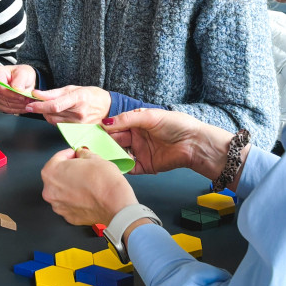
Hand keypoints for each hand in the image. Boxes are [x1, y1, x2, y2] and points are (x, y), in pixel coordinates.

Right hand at [0, 65, 36, 113]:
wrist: (22, 79)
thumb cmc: (21, 74)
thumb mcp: (24, 72)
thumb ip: (20, 80)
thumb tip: (17, 90)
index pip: (0, 88)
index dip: (12, 94)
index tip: (22, 96)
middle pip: (2, 97)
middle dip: (17, 100)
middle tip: (27, 99)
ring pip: (4, 104)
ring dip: (17, 105)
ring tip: (26, 102)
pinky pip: (5, 109)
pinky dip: (15, 109)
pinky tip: (22, 105)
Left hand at [26, 86, 110, 123]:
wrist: (108, 108)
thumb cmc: (91, 96)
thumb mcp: (73, 89)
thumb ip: (53, 93)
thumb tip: (36, 94)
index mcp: (78, 99)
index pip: (54, 105)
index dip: (39, 106)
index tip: (30, 105)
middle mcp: (79, 113)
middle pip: (52, 114)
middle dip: (41, 109)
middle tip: (41, 103)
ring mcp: (79, 124)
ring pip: (53, 121)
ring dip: (48, 114)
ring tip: (54, 107)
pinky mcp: (78, 130)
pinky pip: (60, 126)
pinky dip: (56, 120)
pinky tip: (61, 114)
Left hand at [41, 147, 137, 225]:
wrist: (116, 205)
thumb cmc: (105, 183)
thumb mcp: (94, 158)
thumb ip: (83, 154)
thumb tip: (82, 155)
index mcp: (52, 173)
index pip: (57, 158)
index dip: (69, 154)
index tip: (76, 155)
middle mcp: (50, 191)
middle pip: (57, 176)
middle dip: (69, 171)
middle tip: (82, 168)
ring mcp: (58, 206)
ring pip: (62, 192)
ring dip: (71, 186)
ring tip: (86, 183)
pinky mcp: (68, 217)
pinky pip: (69, 204)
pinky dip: (76, 200)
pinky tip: (87, 195)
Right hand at [102, 108, 237, 180]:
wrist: (195, 144)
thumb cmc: (177, 125)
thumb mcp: (150, 116)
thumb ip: (127, 119)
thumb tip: (105, 123)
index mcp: (136, 123)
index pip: (115, 126)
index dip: (104, 129)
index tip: (90, 132)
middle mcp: (136, 138)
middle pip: (115, 141)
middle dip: (104, 143)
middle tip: (90, 146)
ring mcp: (140, 152)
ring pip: (119, 154)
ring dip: (110, 155)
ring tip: (98, 157)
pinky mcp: (145, 166)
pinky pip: (129, 168)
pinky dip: (120, 167)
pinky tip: (112, 166)